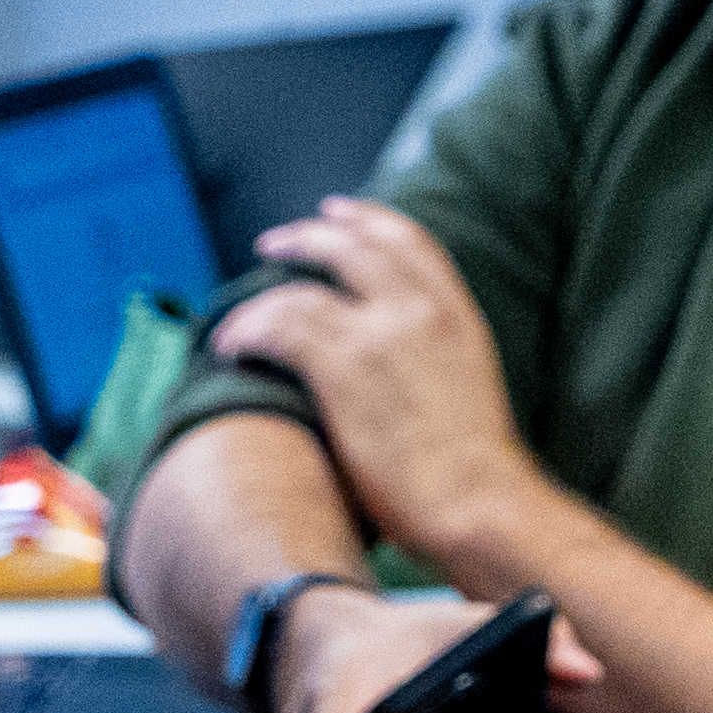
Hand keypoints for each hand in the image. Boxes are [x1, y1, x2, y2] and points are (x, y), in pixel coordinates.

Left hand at [208, 201, 541, 570]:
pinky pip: (279, 325)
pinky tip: (233, 347)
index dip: (370, 219)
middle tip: (276, 240)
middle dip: (311, 234)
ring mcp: (384, 333)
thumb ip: (434, 356)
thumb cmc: (476, 470)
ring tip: (235, 309)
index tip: (340, 211)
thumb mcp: (468, 386)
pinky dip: (248, 329)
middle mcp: (423, 309)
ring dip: (264, 291)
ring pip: (309, 281)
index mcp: (459, 313)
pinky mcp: (345, 365)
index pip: (412, 242)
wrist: (479, 500)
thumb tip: (398, 363)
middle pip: (358, 245)